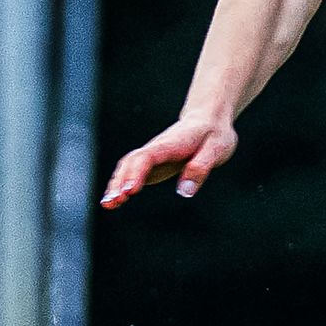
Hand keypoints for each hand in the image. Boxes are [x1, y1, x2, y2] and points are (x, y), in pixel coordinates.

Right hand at [103, 115, 239, 205]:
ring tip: (108, 205)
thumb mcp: (217, 149)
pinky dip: (120, 186)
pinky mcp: (152, 164)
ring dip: (116, 185)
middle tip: (113, 202)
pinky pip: (131, 173)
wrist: (209, 120)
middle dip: (120, 182)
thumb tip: (185, 192)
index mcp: (172, 144)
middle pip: (132, 162)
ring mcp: (151, 156)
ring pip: (127, 167)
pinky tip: (113, 202)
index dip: (137, 173)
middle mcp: (156, 148)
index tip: (130, 191)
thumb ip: (200, 168)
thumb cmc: (214, 135)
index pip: (149, 157)